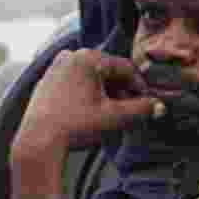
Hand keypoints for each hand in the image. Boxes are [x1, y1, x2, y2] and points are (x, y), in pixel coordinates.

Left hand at [8, 49, 161, 198]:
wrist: (38, 141)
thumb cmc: (74, 125)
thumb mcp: (115, 116)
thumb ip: (141, 108)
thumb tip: (160, 106)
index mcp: (87, 58)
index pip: (125, 67)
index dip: (140, 86)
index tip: (147, 101)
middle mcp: (70, 57)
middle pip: (108, 71)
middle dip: (122, 90)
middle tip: (131, 109)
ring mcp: (56, 67)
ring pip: (92, 77)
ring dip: (106, 92)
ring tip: (113, 112)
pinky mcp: (47, 81)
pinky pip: (76, 82)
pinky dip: (89, 93)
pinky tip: (93, 111)